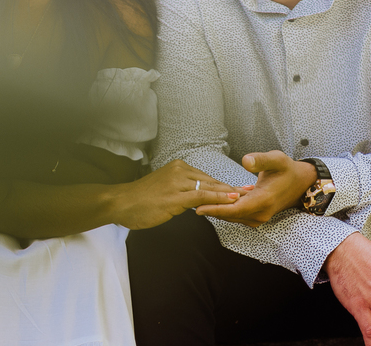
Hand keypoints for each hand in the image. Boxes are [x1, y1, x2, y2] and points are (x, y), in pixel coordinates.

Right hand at [108, 160, 240, 229]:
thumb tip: (197, 200)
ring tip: (246, 198)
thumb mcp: (164, 190)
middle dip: (231, 188)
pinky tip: (231, 201)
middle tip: (249, 192)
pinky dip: (218, 198)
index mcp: (178, 167)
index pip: (206, 177)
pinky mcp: (176, 196)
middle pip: (211, 180)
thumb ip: (181, 191)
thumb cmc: (140, 200)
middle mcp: (180, 170)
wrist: (121, 203)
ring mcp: (178, 182)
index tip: (239, 189)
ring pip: (210, 187)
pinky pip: (202, 196)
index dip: (223, 185)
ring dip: (229, 194)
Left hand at [194, 150, 313, 226]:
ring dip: (216, 211)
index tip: (199, 207)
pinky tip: (212, 202)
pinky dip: (224, 210)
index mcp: (264, 200)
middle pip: (231, 215)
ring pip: (233, 217)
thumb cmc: (287, 169)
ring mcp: (259, 217)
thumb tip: (245, 160)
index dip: (217, 208)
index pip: (235, 209)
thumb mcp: (277, 159)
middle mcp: (261, 212)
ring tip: (196, 203)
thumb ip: (261, 159)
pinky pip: (237, 215)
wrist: (300, 183)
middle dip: (211, 210)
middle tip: (190, 204)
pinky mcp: (257, 216)